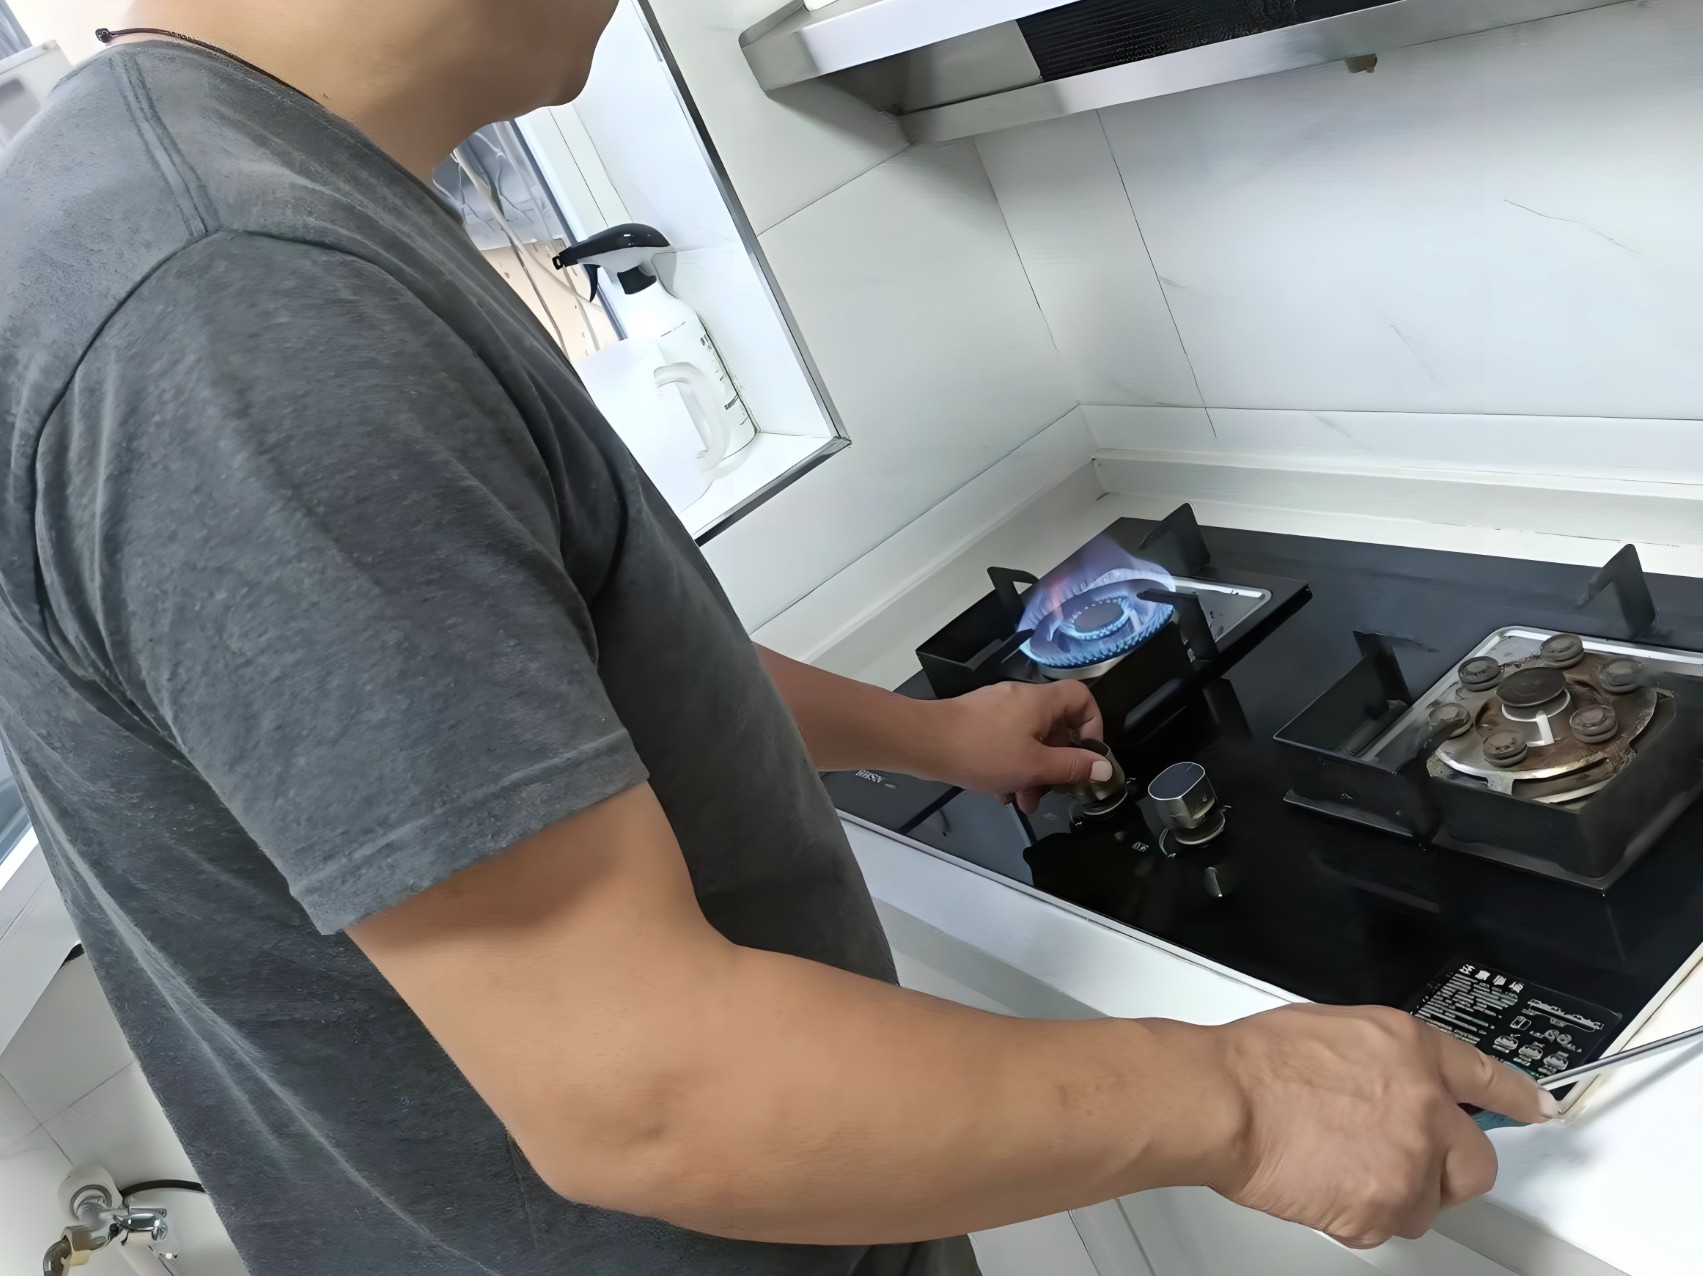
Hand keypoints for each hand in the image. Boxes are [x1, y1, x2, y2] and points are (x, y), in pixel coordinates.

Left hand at [916, 681, 1110, 811]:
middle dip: (1056, 762)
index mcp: (1040, 702)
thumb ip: (1071, 767)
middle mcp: (1021, 698)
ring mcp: (997, 708)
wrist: (924, 742)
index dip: (1093, 725)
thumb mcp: (1033, 766)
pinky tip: (999, 792)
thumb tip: (1103, 767)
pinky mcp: (978, 721)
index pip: (1082, 698)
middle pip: (1054, 726)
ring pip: (1028, 739)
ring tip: (1022, 801)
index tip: (1088, 756)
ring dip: (1031, 771)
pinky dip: (1009, 765)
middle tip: (1051, 792)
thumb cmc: (981, 751)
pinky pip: (1006, 741)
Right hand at [1200, 1005, 1555, 1247]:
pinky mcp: (1384, 1207)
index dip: (1516, 1096)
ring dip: (1391, 1195)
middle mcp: (1423, 1104)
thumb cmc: (1257, 1063)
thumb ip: (1382, 1059)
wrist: (1223, 1100)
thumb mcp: (1332, 1030)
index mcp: (1410, 1049)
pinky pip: (1384, 1227)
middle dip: (1449, 1171)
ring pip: (1425, 1202)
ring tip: (1335, 1166)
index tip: (1538, 1108)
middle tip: (1407, 1167)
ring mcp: (1409, 1160)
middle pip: (1475, 1161)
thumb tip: (1390, 1082)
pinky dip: (1356, 1216)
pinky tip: (1321, 1184)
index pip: (1485, 1075)